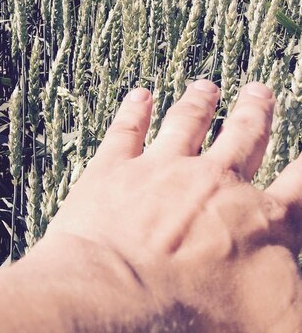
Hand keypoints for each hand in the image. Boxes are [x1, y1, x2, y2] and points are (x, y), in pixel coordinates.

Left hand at [26, 80, 301, 330]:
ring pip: (186, 124)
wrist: (118, 301)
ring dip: (198, 104)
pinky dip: (134, 110)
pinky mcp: (113, 169)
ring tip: (205, 87)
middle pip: (243, 138)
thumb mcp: (281, 325)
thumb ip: (295, 300)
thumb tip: (297, 288)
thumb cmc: (200, 321)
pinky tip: (139, 95)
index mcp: (260, 221)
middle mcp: (215, 183)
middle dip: (255, 113)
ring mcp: (162, 169)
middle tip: (259, 90)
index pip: (300, 185)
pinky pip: (127, 129)